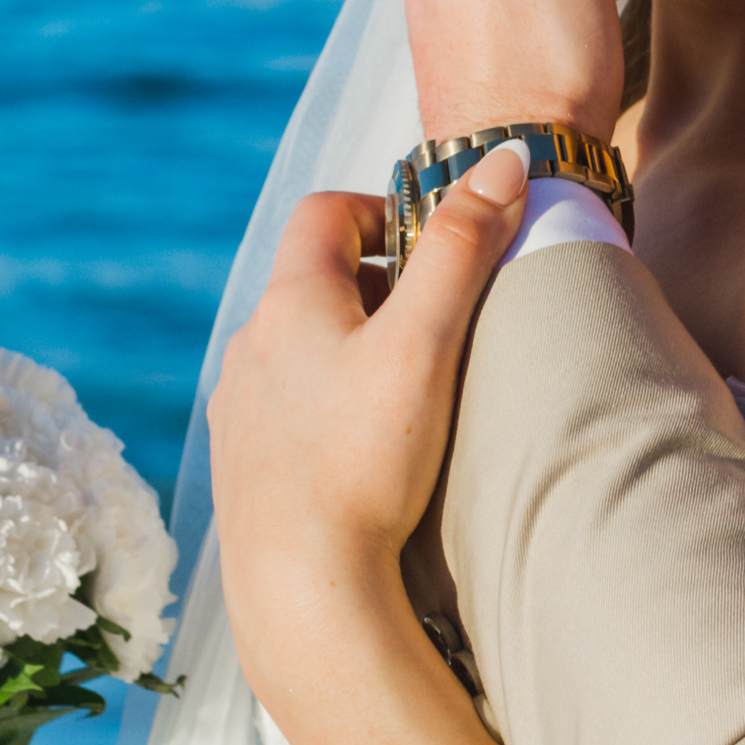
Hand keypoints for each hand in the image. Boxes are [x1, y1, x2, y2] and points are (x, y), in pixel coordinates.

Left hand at [208, 155, 524, 576]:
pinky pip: (286, 407)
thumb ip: (465, 245)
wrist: (302, 587)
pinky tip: (367, 450)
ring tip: (410, 390)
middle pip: (315, 279)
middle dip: (379, 285)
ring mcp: (239, 408)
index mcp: (290, 301)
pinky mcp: (243, 466)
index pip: (327, 212)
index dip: (384, 212)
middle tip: (440, 322)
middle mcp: (252, 345)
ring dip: (352, 348)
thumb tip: (505, 157)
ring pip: (300, 347)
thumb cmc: (366, 460)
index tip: (435, 247)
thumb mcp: (428, 340)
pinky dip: (328, 405)